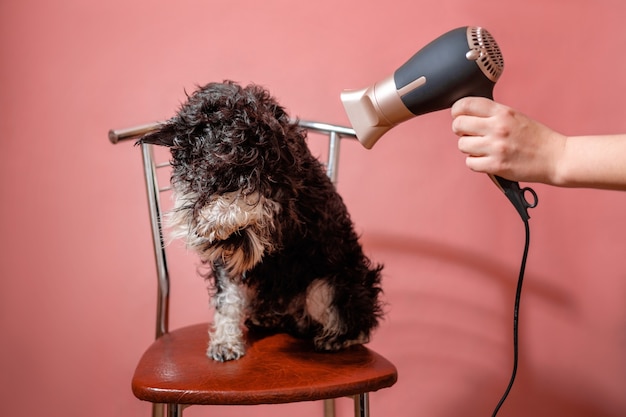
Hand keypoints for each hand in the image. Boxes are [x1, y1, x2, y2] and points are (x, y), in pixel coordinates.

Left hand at [451, 97, 565, 184]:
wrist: (557, 157)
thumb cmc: (535, 137)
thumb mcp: (514, 116)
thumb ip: (491, 115)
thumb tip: (464, 116)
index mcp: (502, 112)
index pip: (466, 105)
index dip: (457, 111)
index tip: (458, 116)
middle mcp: (498, 127)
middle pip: (458, 125)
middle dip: (460, 130)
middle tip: (470, 134)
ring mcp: (496, 147)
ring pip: (462, 145)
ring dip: (469, 148)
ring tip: (483, 149)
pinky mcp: (496, 166)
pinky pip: (470, 163)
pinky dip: (476, 163)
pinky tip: (487, 160)